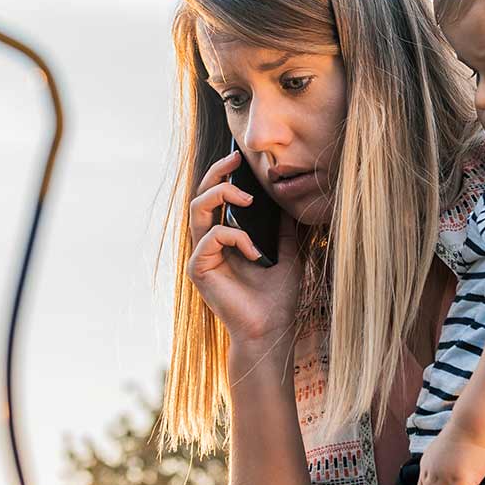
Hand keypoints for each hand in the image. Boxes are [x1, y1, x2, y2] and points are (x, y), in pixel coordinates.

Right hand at [184, 150, 300, 348]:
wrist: (272, 328)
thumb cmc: (278, 294)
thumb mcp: (287, 250)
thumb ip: (282, 224)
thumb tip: (285, 192)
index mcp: (226, 237)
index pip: (218, 197)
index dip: (224, 173)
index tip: (241, 157)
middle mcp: (209, 243)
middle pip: (201, 196)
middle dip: (216, 172)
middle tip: (235, 159)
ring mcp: (201, 255)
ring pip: (197, 209)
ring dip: (221, 194)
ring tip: (247, 197)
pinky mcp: (198, 269)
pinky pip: (210, 238)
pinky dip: (235, 237)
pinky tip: (254, 251)